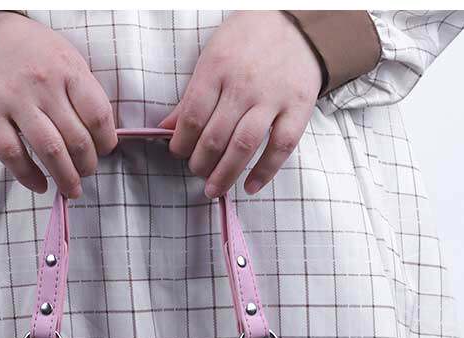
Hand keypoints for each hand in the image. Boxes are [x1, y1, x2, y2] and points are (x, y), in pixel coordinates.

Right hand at [0, 12, 117, 196]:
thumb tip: (100, 135)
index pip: (98, 115)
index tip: (104, 151)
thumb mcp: (63, 56)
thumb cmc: (28, 52)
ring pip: (50, 151)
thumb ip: (81, 91)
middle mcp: (43, 83)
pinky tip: (40, 185)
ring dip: (66, 178)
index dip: (106, 141)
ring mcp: (14, 100)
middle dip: (88, 165)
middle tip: (87, 172)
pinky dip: (29, 177)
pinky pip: (14, 156)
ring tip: (71, 188)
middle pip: (77, 139)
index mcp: (66, 68)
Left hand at [159, 12, 321, 197]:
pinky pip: (280, 147)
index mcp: (218, 68)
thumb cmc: (248, 40)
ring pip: (243, 147)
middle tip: (197, 170)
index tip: (179, 152)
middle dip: (200, 163)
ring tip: (214, 188)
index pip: (192, 118)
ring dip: (224, 174)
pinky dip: (264, 172)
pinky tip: (249, 187)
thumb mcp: (213, 56)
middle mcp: (244, 85)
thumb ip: (191, 95)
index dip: (180, 143)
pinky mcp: (298, 108)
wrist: (298, 22)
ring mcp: (273, 98)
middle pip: (214, 138)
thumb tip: (165, 128)